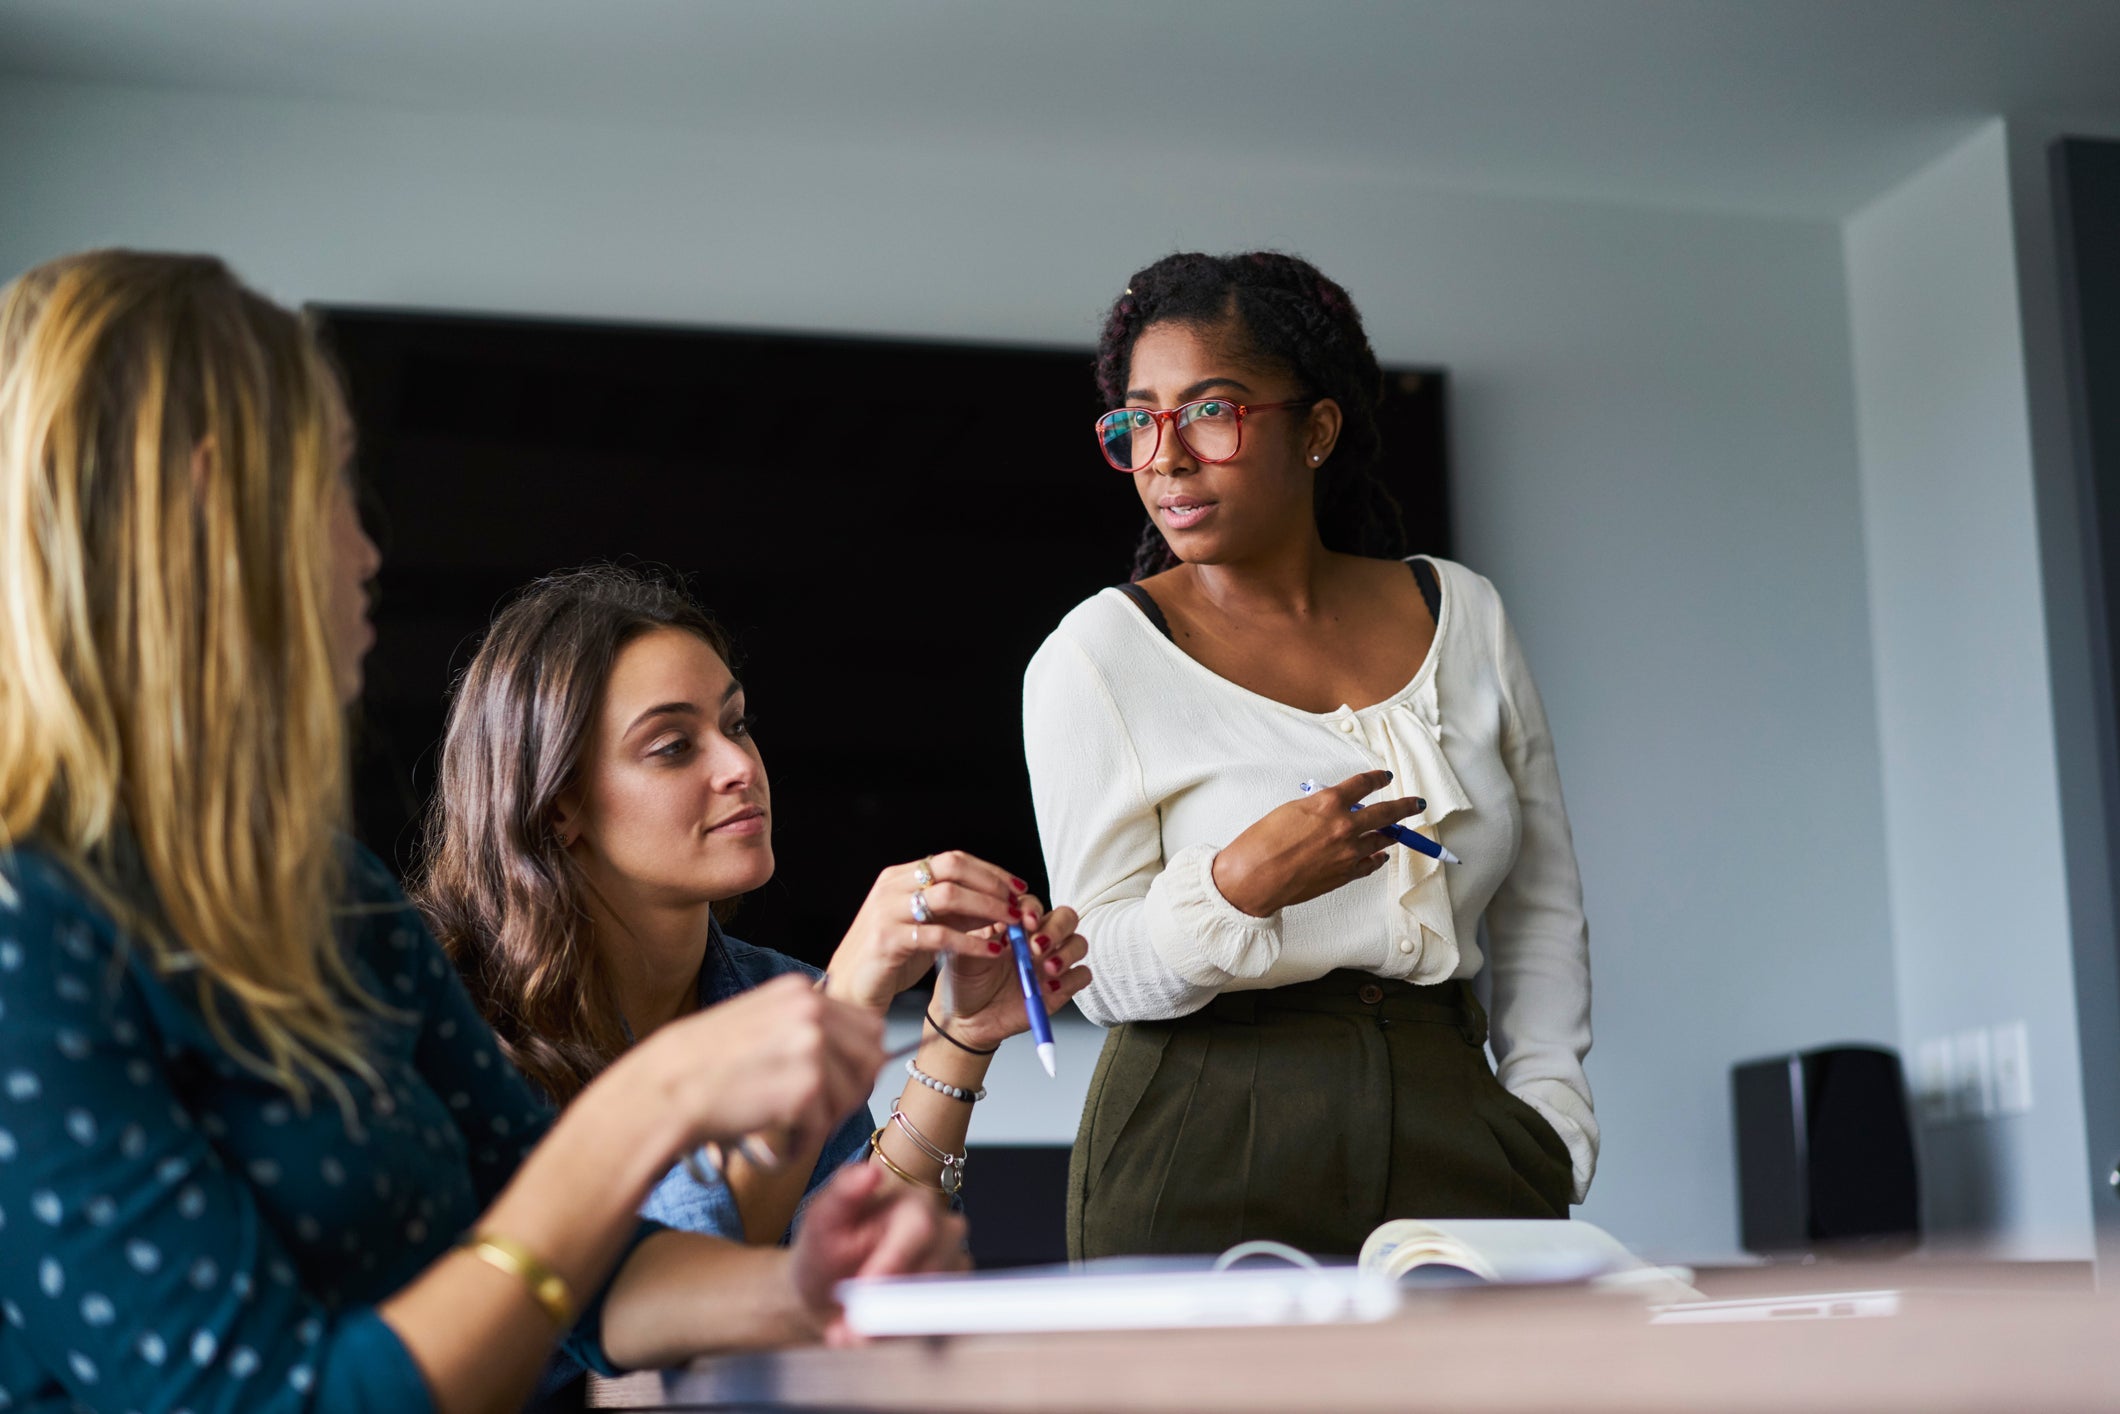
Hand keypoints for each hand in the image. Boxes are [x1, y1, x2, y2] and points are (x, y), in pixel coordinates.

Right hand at [619, 974, 882, 1163]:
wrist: (663, 1088)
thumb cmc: (701, 1065)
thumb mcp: (758, 1023)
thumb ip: (803, 1028)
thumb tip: (853, 1052)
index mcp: (801, 992)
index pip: (869, 1027)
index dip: (857, 1064)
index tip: (833, 1086)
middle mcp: (812, 1010)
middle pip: (871, 1061)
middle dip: (850, 1094)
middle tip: (815, 1115)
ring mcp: (811, 1046)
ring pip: (851, 1097)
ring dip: (822, 1123)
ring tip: (786, 1127)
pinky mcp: (806, 1087)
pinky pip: (824, 1128)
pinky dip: (801, 1145)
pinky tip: (774, 1141)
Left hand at [789, 1162, 969, 1344]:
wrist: (825, 1288)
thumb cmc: (824, 1248)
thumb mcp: (820, 1218)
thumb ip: (842, 1192)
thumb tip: (868, 1172)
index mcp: (915, 1200)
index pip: (921, 1230)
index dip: (893, 1263)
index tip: (863, 1289)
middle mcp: (943, 1228)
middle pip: (936, 1269)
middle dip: (888, 1303)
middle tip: (849, 1322)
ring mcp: (953, 1264)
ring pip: (937, 1301)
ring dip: (890, 1324)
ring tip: (850, 1327)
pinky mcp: (951, 1296)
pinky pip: (937, 1322)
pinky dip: (899, 1333)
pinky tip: (871, 1329)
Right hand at [823, 850, 1026, 1010]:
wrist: (851, 989)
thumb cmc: (889, 957)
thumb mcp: (923, 926)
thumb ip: (954, 911)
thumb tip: (998, 902)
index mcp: (900, 877)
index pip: (952, 859)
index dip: (989, 871)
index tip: (1017, 887)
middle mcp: (891, 887)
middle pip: (952, 868)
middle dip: (991, 884)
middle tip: (1017, 904)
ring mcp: (887, 911)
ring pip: (948, 896)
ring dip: (987, 908)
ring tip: (1011, 924)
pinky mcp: (887, 940)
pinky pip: (939, 935)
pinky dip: (971, 941)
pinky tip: (991, 950)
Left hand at [936, 899, 1091, 1051]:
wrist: (967, 1019)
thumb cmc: (964, 982)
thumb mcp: (964, 953)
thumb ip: (981, 935)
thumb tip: (1000, 917)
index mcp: (1014, 926)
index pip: (1033, 904)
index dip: (1033, 908)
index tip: (1025, 921)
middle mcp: (1037, 940)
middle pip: (1066, 918)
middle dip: (1056, 928)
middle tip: (1038, 946)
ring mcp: (1051, 963)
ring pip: (1079, 943)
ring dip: (1067, 952)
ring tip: (1046, 968)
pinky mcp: (1061, 988)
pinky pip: (1082, 975)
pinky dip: (1071, 978)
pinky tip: (1049, 987)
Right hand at [1210, 770, 1426, 916]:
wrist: (1255, 878)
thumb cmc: (1262, 844)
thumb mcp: (1290, 811)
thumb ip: (1318, 808)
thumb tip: (1332, 809)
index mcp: (1328, 803)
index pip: (1362, 784)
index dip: (1376, 779)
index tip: (1384, 777)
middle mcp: (1344, 825)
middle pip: (1386, 811)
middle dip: (1405, 806)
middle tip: (1416, 803)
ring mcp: (1349, 851)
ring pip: (1382, 838)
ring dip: (1393, 833)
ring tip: (1399, 831)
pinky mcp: (1346, 874)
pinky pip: (1370, 863)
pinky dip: (1376, 857)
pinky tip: (1379, 855)